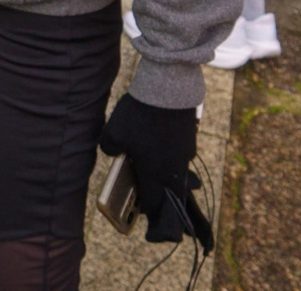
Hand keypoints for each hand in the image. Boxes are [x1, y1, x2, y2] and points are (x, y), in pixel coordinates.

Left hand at [99, 95, 213, 249]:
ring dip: (167, 175)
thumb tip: (113, 152)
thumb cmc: (138, 116)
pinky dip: (171, 156)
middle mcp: (174, 169)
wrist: (168, 91)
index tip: (141, 209)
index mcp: (155, 175)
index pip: (154, 203)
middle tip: (153, 196)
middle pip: (171, 192)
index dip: (147, 209)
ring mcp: (185, 154)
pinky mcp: (190, 139)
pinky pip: (180, 155)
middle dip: (162, 197)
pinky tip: (161, 146)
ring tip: (156, 171)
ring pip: (177, 173)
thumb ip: (110, 149)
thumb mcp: (112, 134)